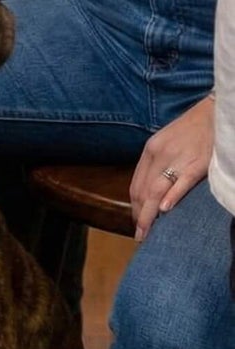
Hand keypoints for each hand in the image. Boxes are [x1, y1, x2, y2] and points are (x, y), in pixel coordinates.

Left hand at [131, 97, 214, 240]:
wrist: (213, 113)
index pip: (136, 184)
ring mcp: (177, 159)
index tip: (136, 223)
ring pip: (156, 190)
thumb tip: (152, 190)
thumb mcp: (167, 144)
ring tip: (147, 232)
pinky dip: (172, 196)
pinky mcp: (196, 163)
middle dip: (140, 215)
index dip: (134, 206)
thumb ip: (158, 164)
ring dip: (149, 213)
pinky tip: (166, 210)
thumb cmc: (191, 130)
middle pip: (143, 190)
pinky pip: (181, 182)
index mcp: (150, 151)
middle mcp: (158, 154)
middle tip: (140, 236)